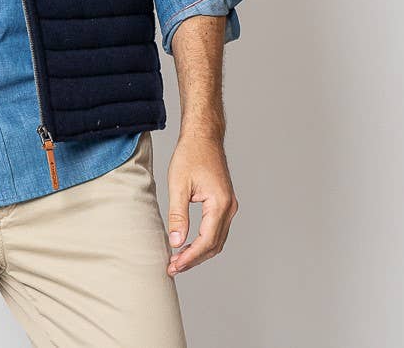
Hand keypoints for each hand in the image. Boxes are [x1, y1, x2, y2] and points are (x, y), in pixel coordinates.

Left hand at [165, 134, 238, 275]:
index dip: (190, 257)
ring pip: (217, 239)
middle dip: (194, 259)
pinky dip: (204, 240)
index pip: (206, 241)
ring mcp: (229, 205)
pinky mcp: (224, 202)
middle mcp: (229, 207)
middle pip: (214, 245)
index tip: (174, 266)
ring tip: (178, 259)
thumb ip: (177, 215)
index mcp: (220, 204)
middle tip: (173, 267)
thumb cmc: (190, 154)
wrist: (203, 136)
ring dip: (199, 252)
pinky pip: (217, 229)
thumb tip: (176, 242)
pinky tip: (188, 243)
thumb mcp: (178, 185)